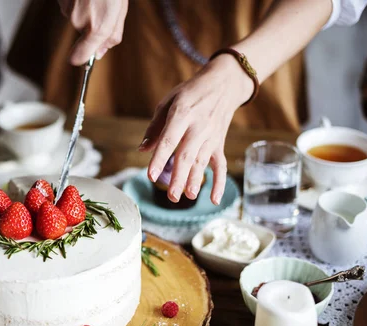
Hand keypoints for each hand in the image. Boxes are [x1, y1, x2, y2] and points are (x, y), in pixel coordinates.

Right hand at [58, 0, 127, 64]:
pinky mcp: (62, 2)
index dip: (80, 59)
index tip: (82, 59)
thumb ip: (112, 35)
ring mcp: (68, 11)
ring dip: (85, 11)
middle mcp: (80, 22)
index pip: (80, 57)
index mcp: (97, 27)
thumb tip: (100, 53)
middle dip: (92, 24)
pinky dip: (77, 2)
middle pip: (83, 34)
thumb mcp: (120, 10)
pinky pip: (70, 8)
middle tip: (101, 8)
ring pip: (77, 19)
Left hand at [139, 55, 252, 204]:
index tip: (151, 176)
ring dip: (195, 181)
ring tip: (187, 197)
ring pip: (202, 162)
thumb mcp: (168, 102)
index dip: (160, 159)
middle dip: (179, 178)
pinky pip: (221, 166)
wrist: (223, 84)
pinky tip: (214, 200)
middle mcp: (198, 127)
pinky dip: (220, 183)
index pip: (169, 140)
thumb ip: (155, 127)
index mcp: (181, 114)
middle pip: (187, 156)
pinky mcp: (219, 144)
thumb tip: (142, 150)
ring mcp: (211, 137)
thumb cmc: (190, 93)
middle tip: (171, 197)